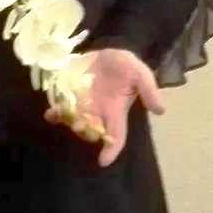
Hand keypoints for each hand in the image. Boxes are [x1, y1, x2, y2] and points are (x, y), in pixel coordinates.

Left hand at [47, 47, 164, 167]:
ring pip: (75, 122)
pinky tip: (51, 114)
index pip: (117, 136)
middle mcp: (99, 113)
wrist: (106, 51)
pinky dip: (55, 114)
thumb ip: (148, 89)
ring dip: (70, 122)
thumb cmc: (123, 64)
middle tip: (80, 125)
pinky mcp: (70, 96)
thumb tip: (160, 110)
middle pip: (92, 132)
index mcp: (116, 112)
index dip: (111, 150)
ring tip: (65, 115)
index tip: (103, 161)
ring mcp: (83, 105)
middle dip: (85, 132)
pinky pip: (61, 110)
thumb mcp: (139, 72)